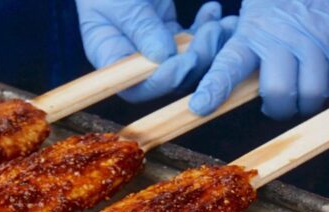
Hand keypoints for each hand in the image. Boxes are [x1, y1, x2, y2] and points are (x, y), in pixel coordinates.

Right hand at [76, 0, 234, 102]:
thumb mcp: (121, 0)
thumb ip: (140, 26)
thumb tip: (162, 58)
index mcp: (108, 54)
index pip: (135, 86)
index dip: (162, 81)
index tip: (185, 60)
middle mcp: (131, 57)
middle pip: (168, 79)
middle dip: (195, 60)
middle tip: (211, 34)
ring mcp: (153, 45)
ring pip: (188, 62)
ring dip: (209, 46)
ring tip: (219, 23)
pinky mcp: (170, 31)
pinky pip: (194, 41)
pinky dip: (207, 28)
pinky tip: (214, 11)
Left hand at [189, 0, 328, 120]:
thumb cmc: (287, 3)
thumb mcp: (258, 14)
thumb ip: (244, 48)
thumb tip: (225, 87)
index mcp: (254, 31)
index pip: (230, 64)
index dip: (215, 87)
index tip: (201, 106)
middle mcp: (284, 37)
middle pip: (279, 91)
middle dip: (277, 109)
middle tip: (277, 105)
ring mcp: (317, 43)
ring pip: (312, 95)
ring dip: (306, 104)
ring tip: (303, 94)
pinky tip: (325, 79)